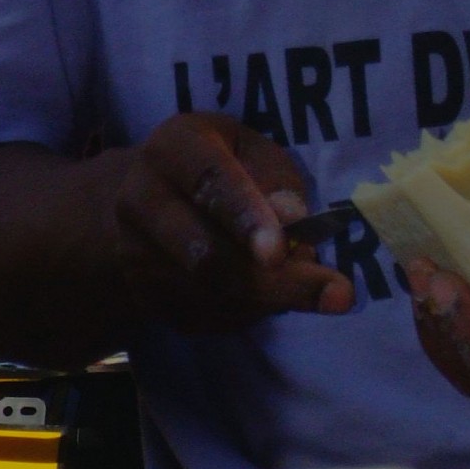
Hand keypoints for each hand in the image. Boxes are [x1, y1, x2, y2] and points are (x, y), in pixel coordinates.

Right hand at [112, 112, 353, 334]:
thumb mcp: (250, 150)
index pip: (208, 184)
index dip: (245, 218)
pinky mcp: (143, 296)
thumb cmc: (217, 165)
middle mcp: (140, 201)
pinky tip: (267, 295)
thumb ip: (276, 179)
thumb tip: (292, 218)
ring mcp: (134, 256)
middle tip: (335, 294)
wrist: (147, 198)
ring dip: (271, 300)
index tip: (280, 253)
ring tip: (308, 287)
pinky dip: (249, 314)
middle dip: (275, 281)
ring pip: (211, 295)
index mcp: (171, 150)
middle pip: (207, 255)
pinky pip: (205, 318)